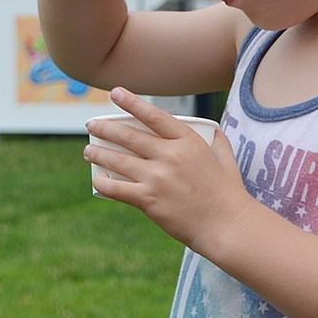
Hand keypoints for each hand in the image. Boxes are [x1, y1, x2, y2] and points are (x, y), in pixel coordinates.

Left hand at [84, 87, 249, 252]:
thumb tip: (212, 130)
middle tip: (91, 124)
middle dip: (106, 128)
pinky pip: (117, 189)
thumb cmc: (228, 192)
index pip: (154, 116)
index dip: (132, 103)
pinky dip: (104, 183)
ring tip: (89, 150)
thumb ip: (217, 141)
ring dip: (99, 153)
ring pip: (119, 161)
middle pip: (130, 136)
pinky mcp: (149, 200)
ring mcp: (158, 178)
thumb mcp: (225, 158)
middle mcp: (170, 155)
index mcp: (188, 141)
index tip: (116, 93)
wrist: (226, 224)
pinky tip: (97, 178)